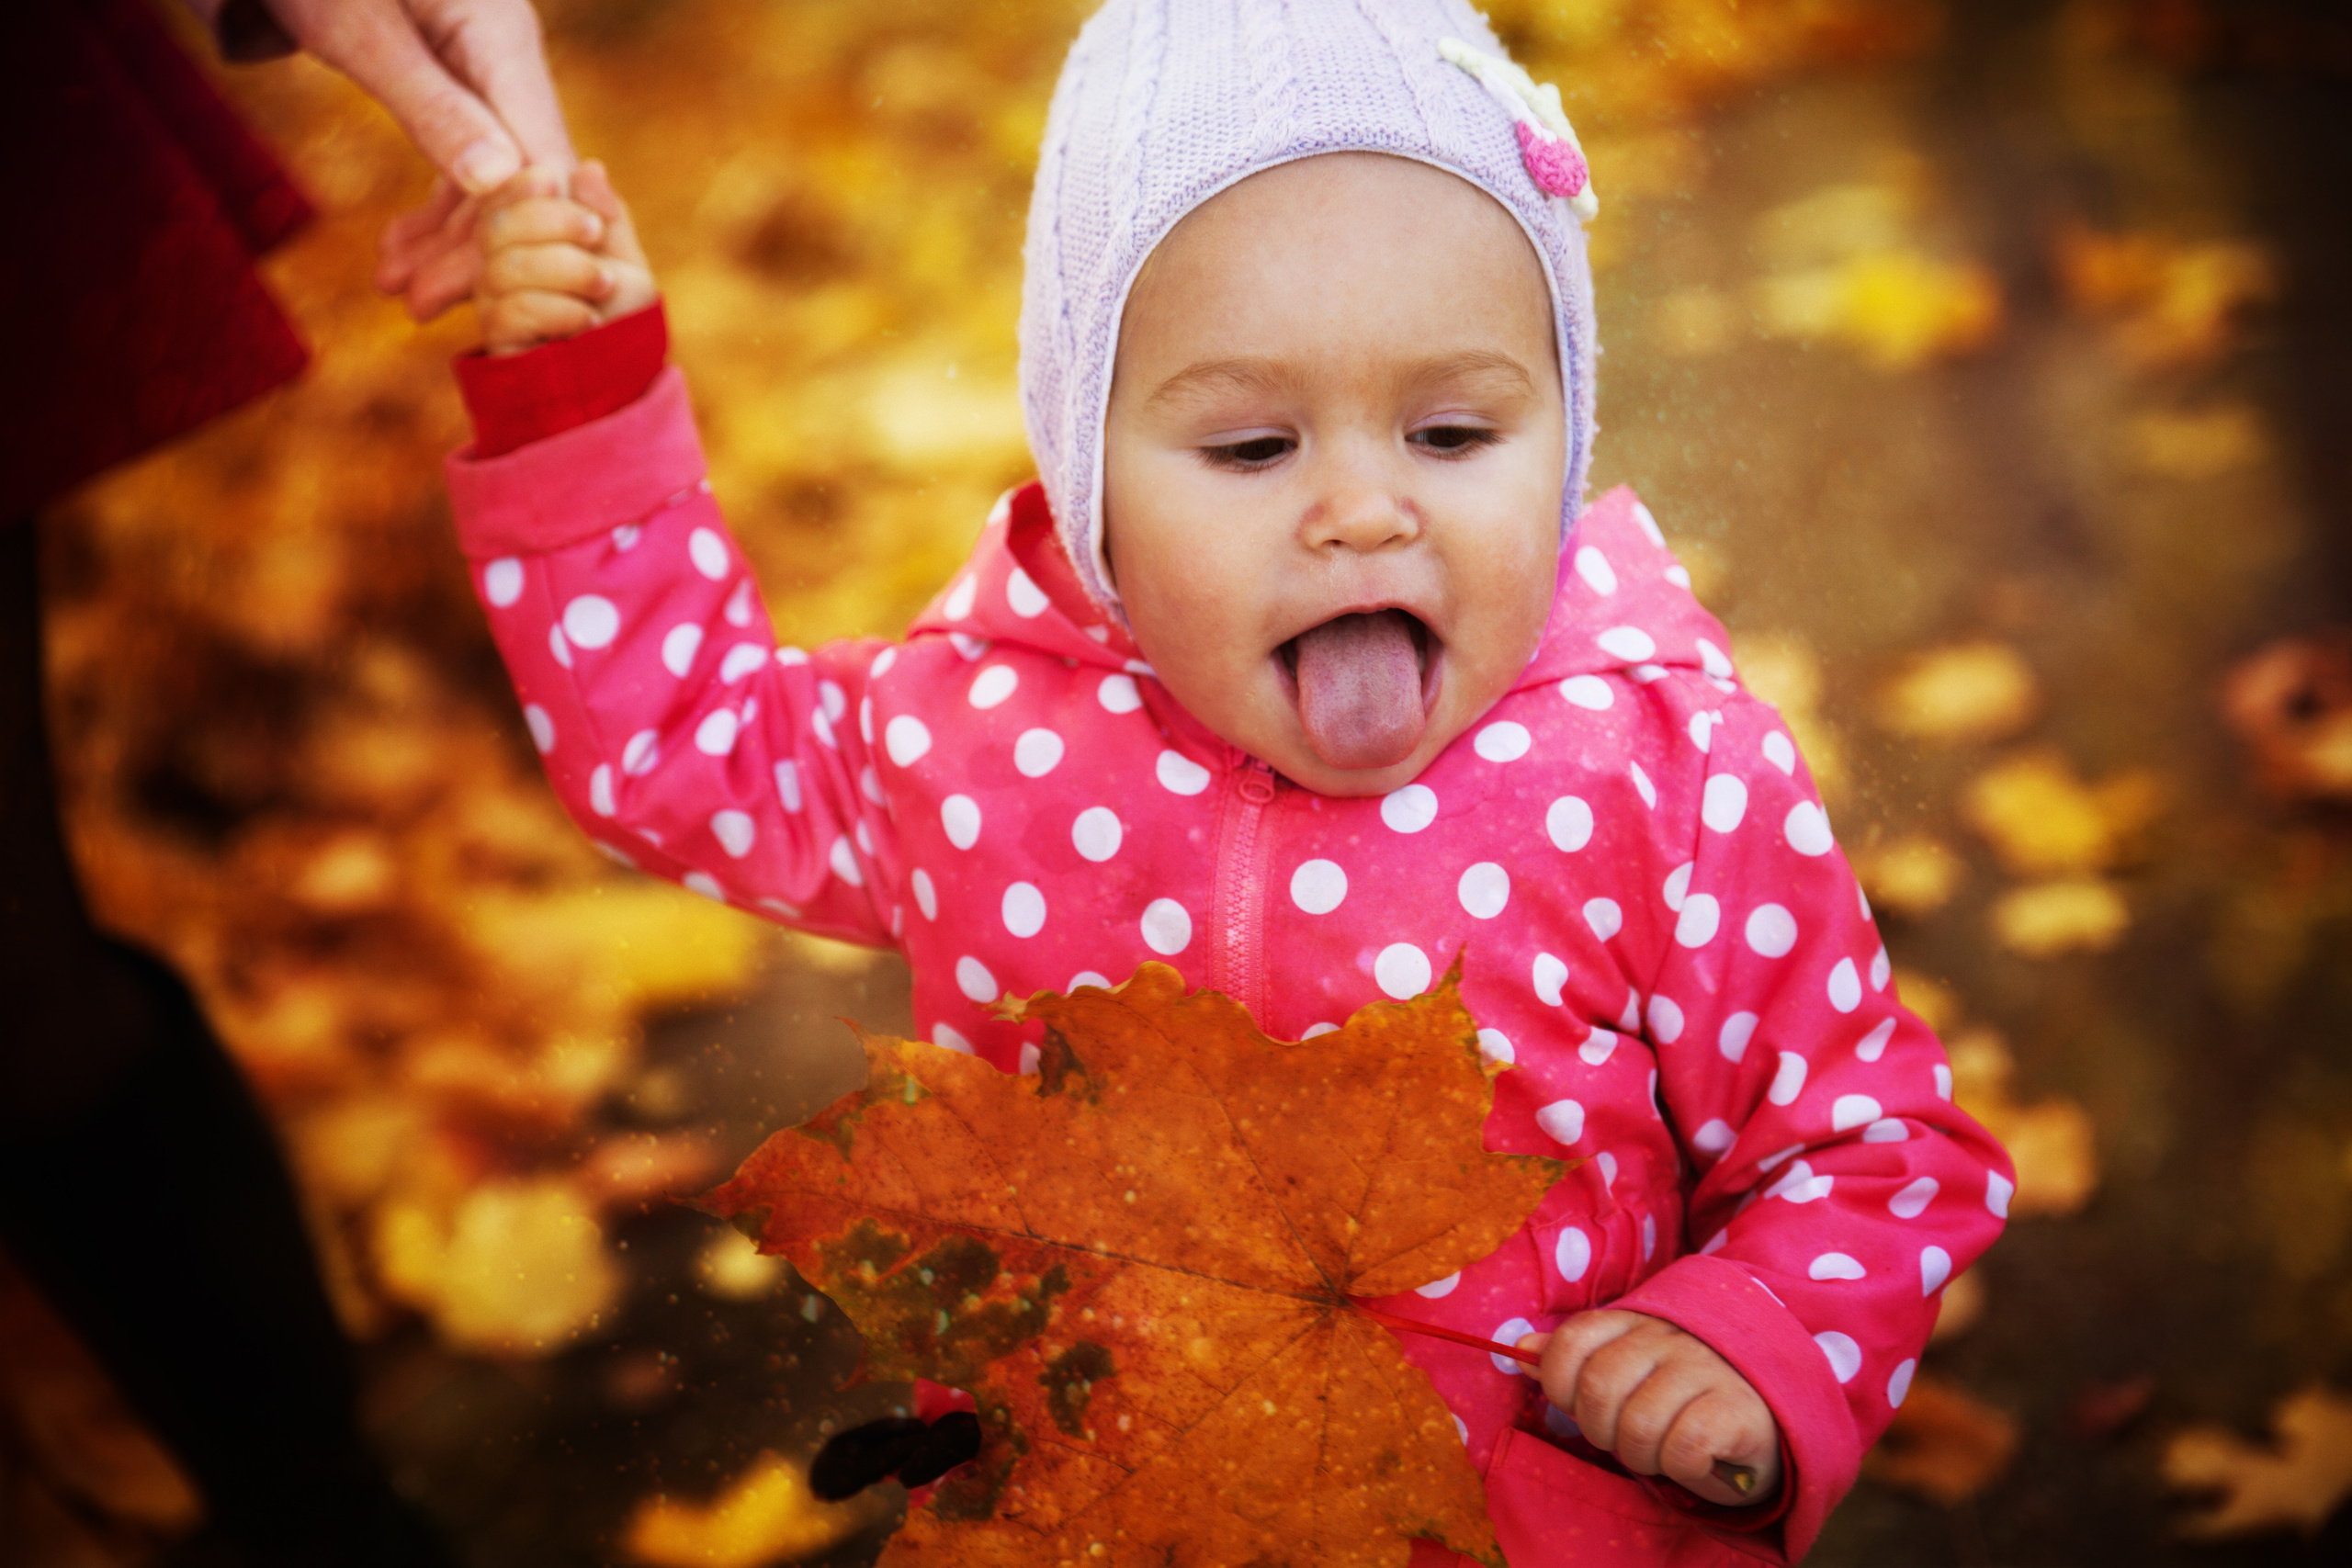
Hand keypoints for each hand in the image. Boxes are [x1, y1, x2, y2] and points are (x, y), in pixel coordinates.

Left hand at [262, 0, 575, 320]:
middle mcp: (511, 59)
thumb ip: (432, 107)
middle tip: (420, 307)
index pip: (543, 154)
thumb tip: (501, 184)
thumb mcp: (362, 33)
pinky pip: (467, 160)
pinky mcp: (460, 87)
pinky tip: (403, 251)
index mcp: (503, 37)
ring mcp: (489, 74)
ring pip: (494, 176)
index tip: (488, 290)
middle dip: (476, 245)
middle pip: (523, 175)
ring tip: (398, 292)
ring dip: (451, 238)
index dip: (525, 228)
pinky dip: (437, 206)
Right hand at [475, 162, 655, 355]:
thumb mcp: (626, 261)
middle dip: (550, 220)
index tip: (556, 178)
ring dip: (566, 267)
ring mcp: (493, 304)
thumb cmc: (623, 322)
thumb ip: (607, 217)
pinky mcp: (498, 342)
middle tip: (594, 234)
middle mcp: (499, 267)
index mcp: (525, 239)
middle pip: (494, 225)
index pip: (498, 197)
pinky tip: (587, 319)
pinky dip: (560, 307)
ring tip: (603, 285)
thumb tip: (588, 169)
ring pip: (504, 266)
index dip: (520, 182)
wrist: (624, 381)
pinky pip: (512, 309)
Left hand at [1517, 1310, 1782, 1507]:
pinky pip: (1683, 1448)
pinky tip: (1696, 1459)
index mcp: (1635, 1321)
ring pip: (1637, 1425)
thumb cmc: (1685, 1396)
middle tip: (1625, 1437)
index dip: (1561, 1383)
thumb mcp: (1628, 1369)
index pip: (1572, 1340)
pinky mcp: (1739, 1409)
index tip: (1581, 1404)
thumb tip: (1520, 1352)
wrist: (1772, 1414)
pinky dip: (1680, 1467)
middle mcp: (1669, 1337)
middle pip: (1599, 1387)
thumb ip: (1576, 1358)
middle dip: (1601, 1428)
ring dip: (1641, 1455)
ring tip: (1661, 1450)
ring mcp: (1706, 1368)